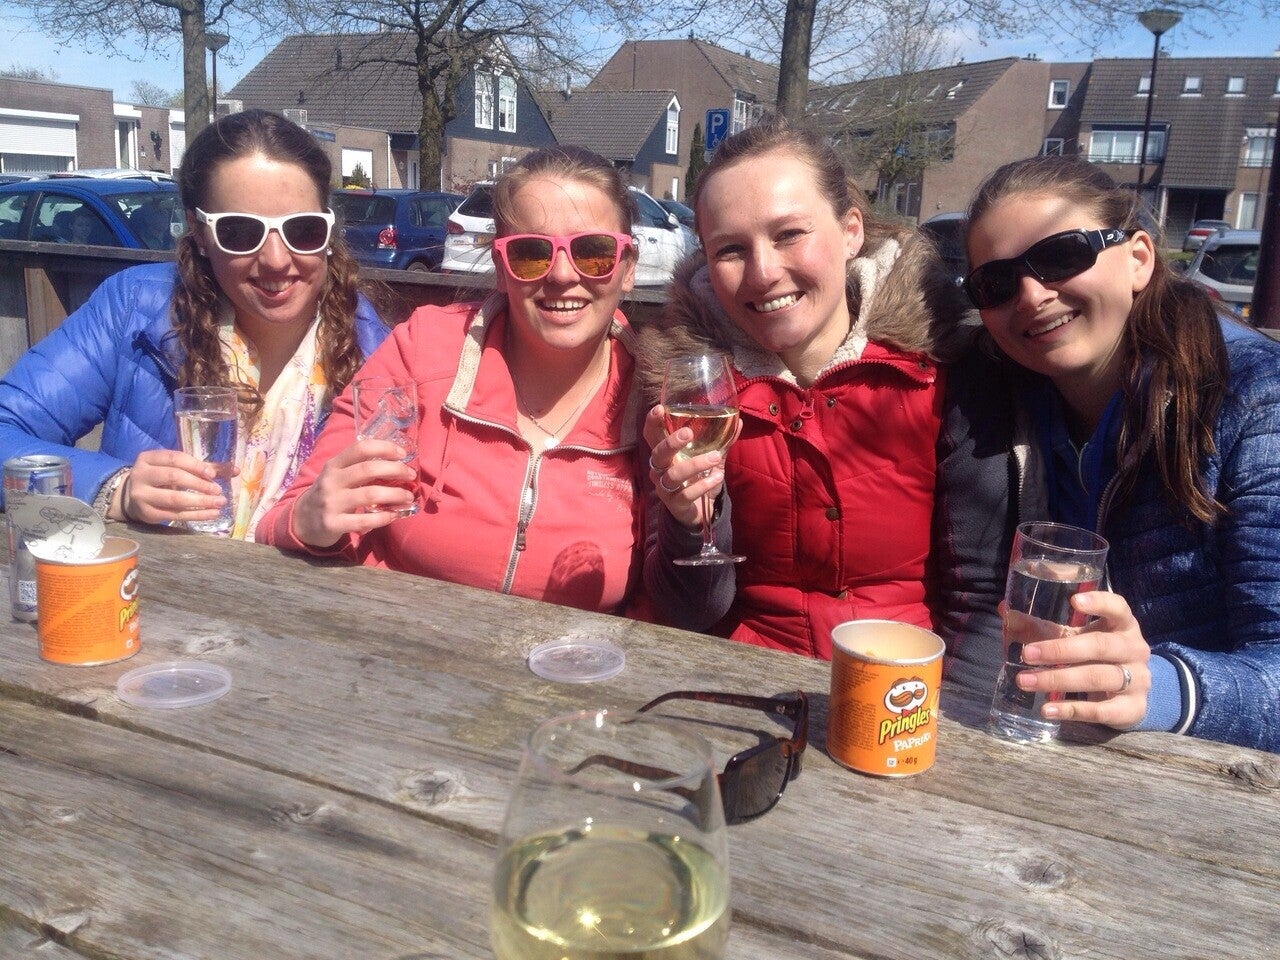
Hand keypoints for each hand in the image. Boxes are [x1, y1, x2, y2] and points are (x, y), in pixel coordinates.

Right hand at [110, 449, 229, 524]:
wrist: (132, 497)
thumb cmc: (162, 478)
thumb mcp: (177, 468)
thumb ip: (204, 467)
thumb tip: (235, 470)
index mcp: (148, 458)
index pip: (175, 458)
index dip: (196, 466)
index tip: (212, 475)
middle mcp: (141, 474)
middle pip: (174, 477)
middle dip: (199, 484)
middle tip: (218, 491)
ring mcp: (141, 495)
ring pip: (174, 499)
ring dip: (201, 502)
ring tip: (220, 503)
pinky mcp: (147, 513)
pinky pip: (175, 515)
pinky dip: (197, 515)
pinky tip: (212, 513)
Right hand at [290, 439, 415, 548]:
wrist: (303, 521)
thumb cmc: (330, 494)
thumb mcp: (337, 475)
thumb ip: (358, 467)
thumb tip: (396, 461)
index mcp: (334, 465)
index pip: (360, 448)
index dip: (384, 448)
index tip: (402, 454)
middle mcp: (331, 481)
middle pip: (368, 469)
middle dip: (395, 470)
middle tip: (410, 475)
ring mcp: (331, 503)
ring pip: (370, 494)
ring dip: (395, 494)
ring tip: (408, 497)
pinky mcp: (333, 524)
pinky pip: (364, 520)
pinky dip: (383, 517)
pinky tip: (393, 515)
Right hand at [643, 404, 736, 531]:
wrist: (698, 513)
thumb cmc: (699, 479)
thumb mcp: (710, 459)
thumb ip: (722, 442)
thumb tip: (739, 421)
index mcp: (666, 454)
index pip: (652, 435)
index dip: (652, 422)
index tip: (660, 408)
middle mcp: (661, 469)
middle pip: (658, 453)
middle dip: (671, 442)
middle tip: (688, 434)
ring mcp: (665, 487)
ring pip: (673, 474)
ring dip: (695, 464)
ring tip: (714, 457)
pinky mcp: (675, 504)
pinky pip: (686, 494)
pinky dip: (703, 484)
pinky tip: (717, 477)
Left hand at [1015, 590, 1150, 729]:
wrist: (1133, 696)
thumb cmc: (1100, 658)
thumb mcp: (1079, 638)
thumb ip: (1046, 627)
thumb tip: (1004, 610)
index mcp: (1123, 625)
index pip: (1118, 608)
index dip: (1099, 603)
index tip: (1073, 601)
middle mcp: (1134, 649)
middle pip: (1099, 646)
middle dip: (1060, 650)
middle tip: (1027, 654)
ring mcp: (1138, 680)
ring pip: (1097, 678)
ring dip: (1058, 679)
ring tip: (1025, 681)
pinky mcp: (1132, 709)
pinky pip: (1100, 710)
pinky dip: (1071, 710)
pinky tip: (1046, 709)